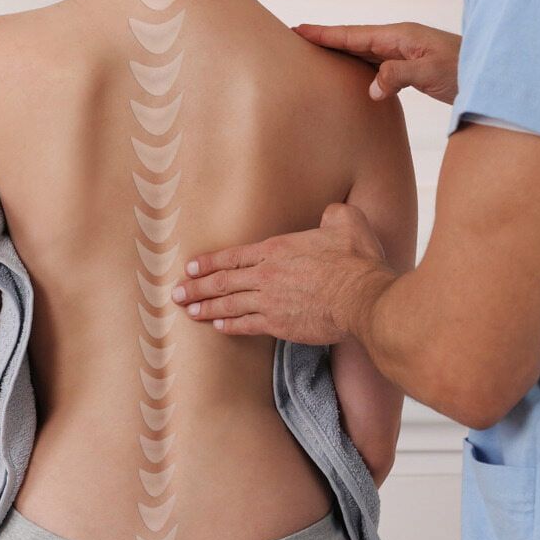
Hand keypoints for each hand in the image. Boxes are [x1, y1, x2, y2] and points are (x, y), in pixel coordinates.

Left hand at [171, 204, 395, 343]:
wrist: (363, 298)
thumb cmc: (356, 260)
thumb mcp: (346, 222)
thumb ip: (333, 215)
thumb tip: (331, 213)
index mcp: (276, 249)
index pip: (232, 256)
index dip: (208, 263)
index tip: (190, 268)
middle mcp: (266, 275)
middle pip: (222, 281)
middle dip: (196, 288)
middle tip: (176, 294)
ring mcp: (270, 302)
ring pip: (228, 305)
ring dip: (206, 308)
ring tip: (189, 311)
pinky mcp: (279, 325)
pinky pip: (246, 325)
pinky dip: (230, 326)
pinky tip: (218, 327)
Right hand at [294, 22, 461, 105]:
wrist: (494, 76)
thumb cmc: (467, 71)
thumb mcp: (430, 72)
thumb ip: (398, 76)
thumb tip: (371, 88)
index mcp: (400, 36)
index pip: (353, 34)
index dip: (325, 34)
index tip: (299, 30)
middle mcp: (399, 40)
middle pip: (354, 39)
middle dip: (326, 38)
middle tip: (298, 38)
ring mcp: (405, 52)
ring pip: (364, 51)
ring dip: (340, 52)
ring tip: (316, 53)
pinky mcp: (410, 67)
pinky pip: (376, 64)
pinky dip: (357, 66)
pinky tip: (350, 72)